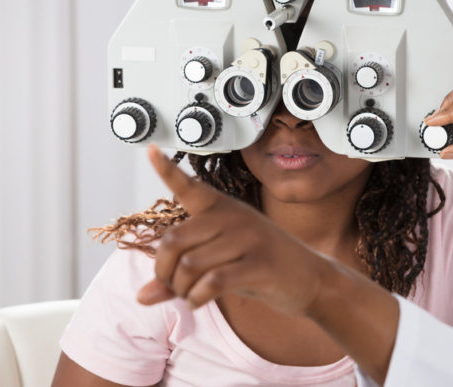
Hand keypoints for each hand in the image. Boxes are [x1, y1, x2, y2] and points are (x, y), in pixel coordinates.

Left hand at [136, 145, 330, 314]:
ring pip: (189, 265)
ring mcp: (248, 239)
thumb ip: (179, 276)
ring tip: (191, 296)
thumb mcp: (220, 263)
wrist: (310, 278)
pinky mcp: (259, 265)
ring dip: (182, 289)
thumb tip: (142, 296)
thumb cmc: (260, 266)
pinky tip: (199, 301)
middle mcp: (233, 218)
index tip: (151, 150)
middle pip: (173, 241)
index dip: (167, 170)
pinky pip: (211, 282)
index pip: (189, 186)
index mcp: (223, 208)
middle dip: (164, 272)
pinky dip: (196, 298)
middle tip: (174, 285)